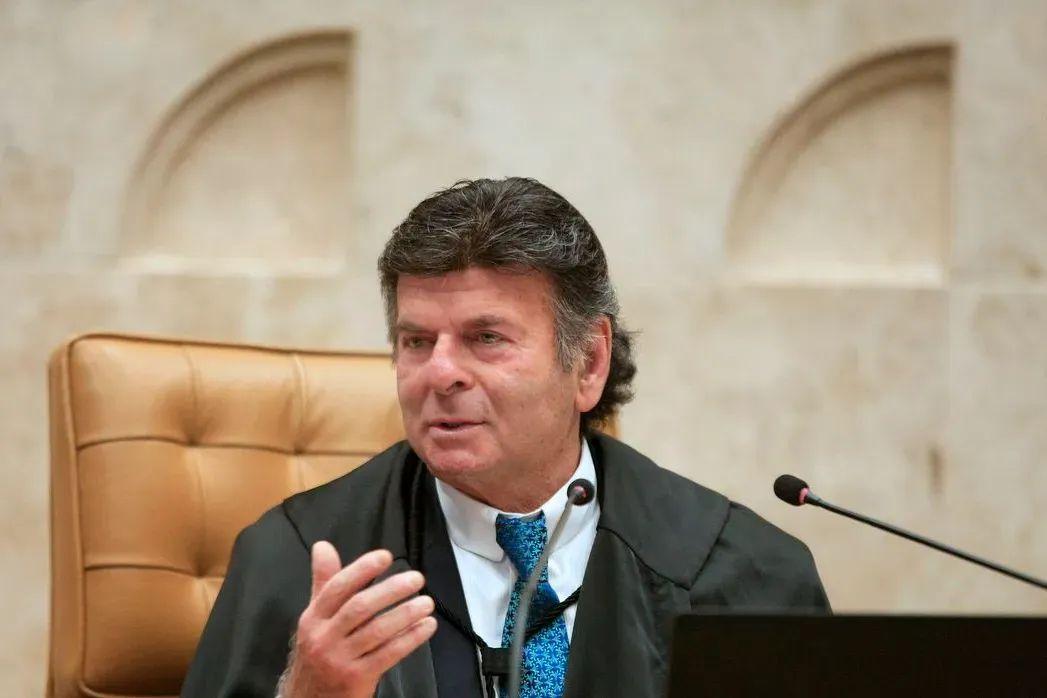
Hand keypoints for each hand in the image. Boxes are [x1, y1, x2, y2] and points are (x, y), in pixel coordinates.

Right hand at [282, 543, 436, 697]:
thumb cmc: (318, 651)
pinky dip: (410, 639)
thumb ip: (325, 582)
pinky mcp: (357, 678)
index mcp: (313, 617)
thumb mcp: (316, 617)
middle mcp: (323, 637)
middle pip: (359, 608)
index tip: (386, 556)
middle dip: (391, 590)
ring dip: (405, 614)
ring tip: (427, 602)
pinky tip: (426, 627)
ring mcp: (339, 659)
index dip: (361, 570)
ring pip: (376, 631)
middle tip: (417, 579)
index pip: (337, 588)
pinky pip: (388, 654)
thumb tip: (323, 546)